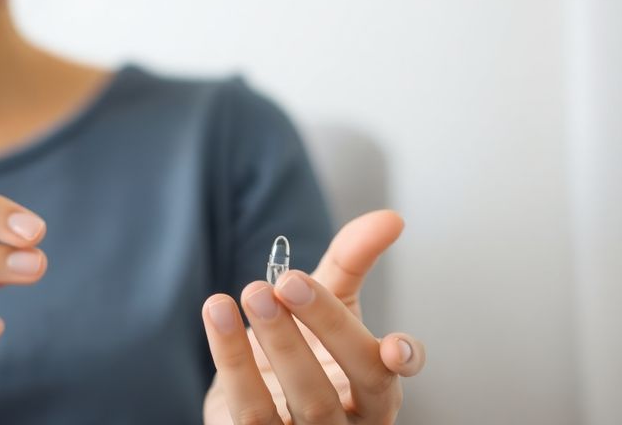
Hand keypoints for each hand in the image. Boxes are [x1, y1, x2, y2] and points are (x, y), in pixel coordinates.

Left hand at [202, 210, 426, 423]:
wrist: (248, 393)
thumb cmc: (302, 349)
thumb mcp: (328, 301)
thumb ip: (353, 260)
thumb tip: (390, 217)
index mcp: (371, 388)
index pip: (390, 377)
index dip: (403, 365)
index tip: (393, 343)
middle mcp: (345, 420)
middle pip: (349, 382)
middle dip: (322, 329)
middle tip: (288, 282)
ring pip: (301, 401)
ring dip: (276, 343)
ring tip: (252, 292)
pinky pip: (248, 410)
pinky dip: (232, 359)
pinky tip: (217, 315)